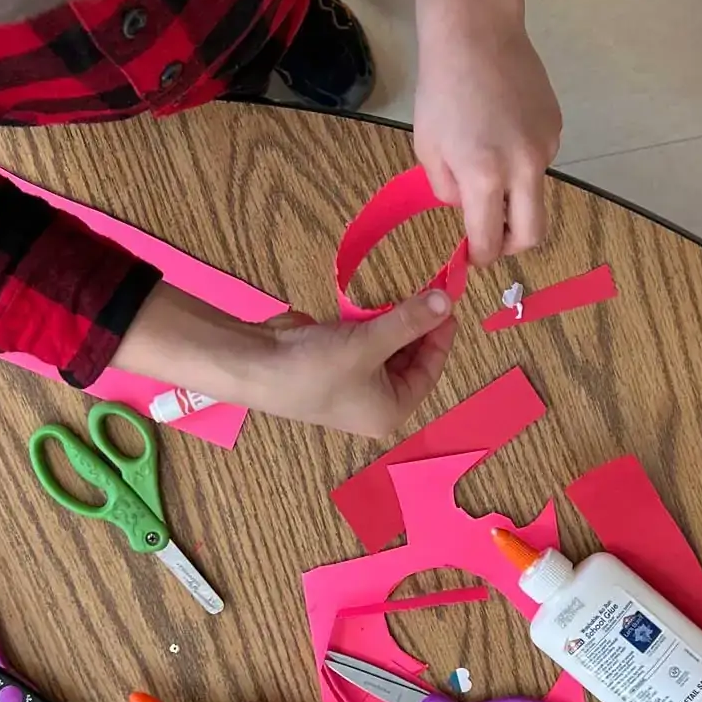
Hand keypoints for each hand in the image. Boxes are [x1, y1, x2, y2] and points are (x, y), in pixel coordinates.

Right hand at [112, 284, 456, 436]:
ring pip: (387, 349)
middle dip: (417, 327)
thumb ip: (411, 322)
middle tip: (429, 290)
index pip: (430, 371)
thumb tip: (447, 301)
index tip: (448, 301)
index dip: (440, 336)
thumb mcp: (370, 343)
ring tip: (405, 293)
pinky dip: (371, 324)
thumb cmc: (317, 366)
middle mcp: (375, 403)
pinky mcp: (333, 364)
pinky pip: (364, 343)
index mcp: (390, 411)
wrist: (253, 365)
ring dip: (394, 322)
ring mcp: (352, 384)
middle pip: (410, 361)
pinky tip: (374, 304)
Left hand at [413, 0, 561, 264]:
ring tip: (488, 156)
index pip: (489, 240)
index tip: (472, 256)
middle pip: (534, 234)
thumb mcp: (428, 146)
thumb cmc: (441, 89)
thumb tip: (469, 207)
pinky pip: (540, 161)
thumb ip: (449, 189)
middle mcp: (523, 167)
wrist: (477, 33)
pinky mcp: (556, 126)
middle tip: (494, 237)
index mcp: (485, 175)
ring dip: (515, 195)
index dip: (479, 256)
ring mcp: (546, 146)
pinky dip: (522, 162)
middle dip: (512, 246)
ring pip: (536, 193)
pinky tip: (503, 130)